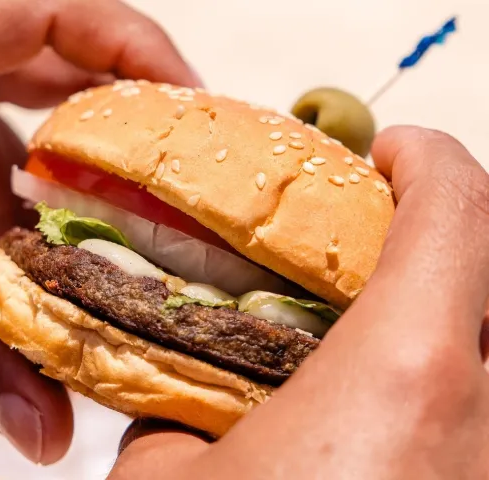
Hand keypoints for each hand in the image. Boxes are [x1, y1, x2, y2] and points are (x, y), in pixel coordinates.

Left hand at [0, 0, 199, 464]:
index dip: (128, 44)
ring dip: (63, 180)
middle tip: (171, 176)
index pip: (36, 7)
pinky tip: (32, 263)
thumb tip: (51, 434)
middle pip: (41, 53)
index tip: (187, 103)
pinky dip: (17, 209)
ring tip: (112, 239)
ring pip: (19, 113)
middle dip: (111, 116)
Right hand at [110, 126, 488, 477]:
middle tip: (360, 248)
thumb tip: (172, 391)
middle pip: (479, 278)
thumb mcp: (164, 477)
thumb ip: (173, 406)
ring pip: (480, 352)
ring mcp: (484, 464)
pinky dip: (427, 389)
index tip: (389, 152)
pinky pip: (469, 416)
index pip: (457, 212)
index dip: (427, 159)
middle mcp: (475, 422)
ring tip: (356, 335)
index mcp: (399, 379)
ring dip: (426, 320)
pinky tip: (362, 420)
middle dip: (424, 243)